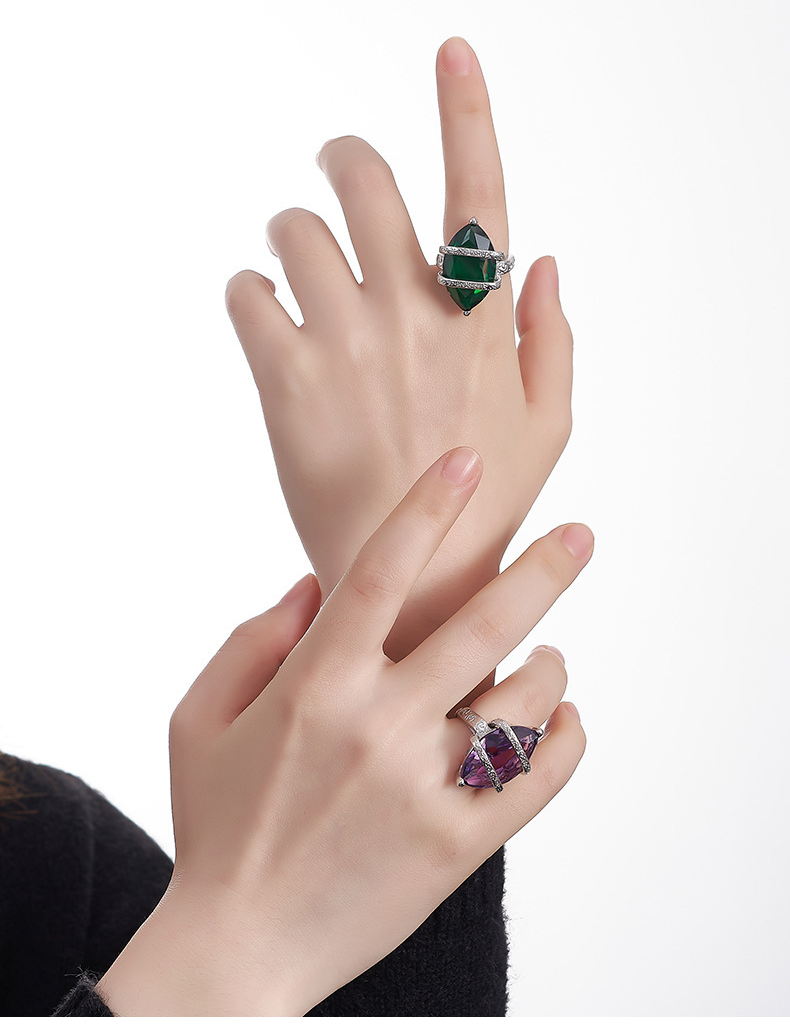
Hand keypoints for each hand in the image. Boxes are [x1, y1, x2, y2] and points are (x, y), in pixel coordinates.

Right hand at [95, 448, 589, 1015]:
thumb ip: (253, 638)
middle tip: (581, 533)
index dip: (426, 506)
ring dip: (548, 664)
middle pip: (482, 625)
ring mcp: (425, 789)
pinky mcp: (459, 845)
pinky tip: (562, 718)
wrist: (239, 948)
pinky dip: (565, 740)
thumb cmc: (217, 824)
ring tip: (547, 655)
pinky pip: (540, 781)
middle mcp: (377, 727)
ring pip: (524, 701)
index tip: (466, 460)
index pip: (381, 571)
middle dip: (542, 568)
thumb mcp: (200, 720)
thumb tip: (318, 581)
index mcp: (314, 686)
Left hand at [225, 37, 572, 700]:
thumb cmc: (486, 499)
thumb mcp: (548, 423)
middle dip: (339, 157)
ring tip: (295, 265)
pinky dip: (249, 294)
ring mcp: (345, 345)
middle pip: (362, 180)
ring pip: (292, 227)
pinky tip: (269, 321)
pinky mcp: (285, 381)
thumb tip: (540, 260)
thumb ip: (552, 337)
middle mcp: (413, 317)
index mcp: (481, 320)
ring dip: (288, 231)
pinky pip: (246, 293)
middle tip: (330, 168)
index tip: (452, 51)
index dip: (466, 110)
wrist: (407, 579)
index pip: (479, 192)